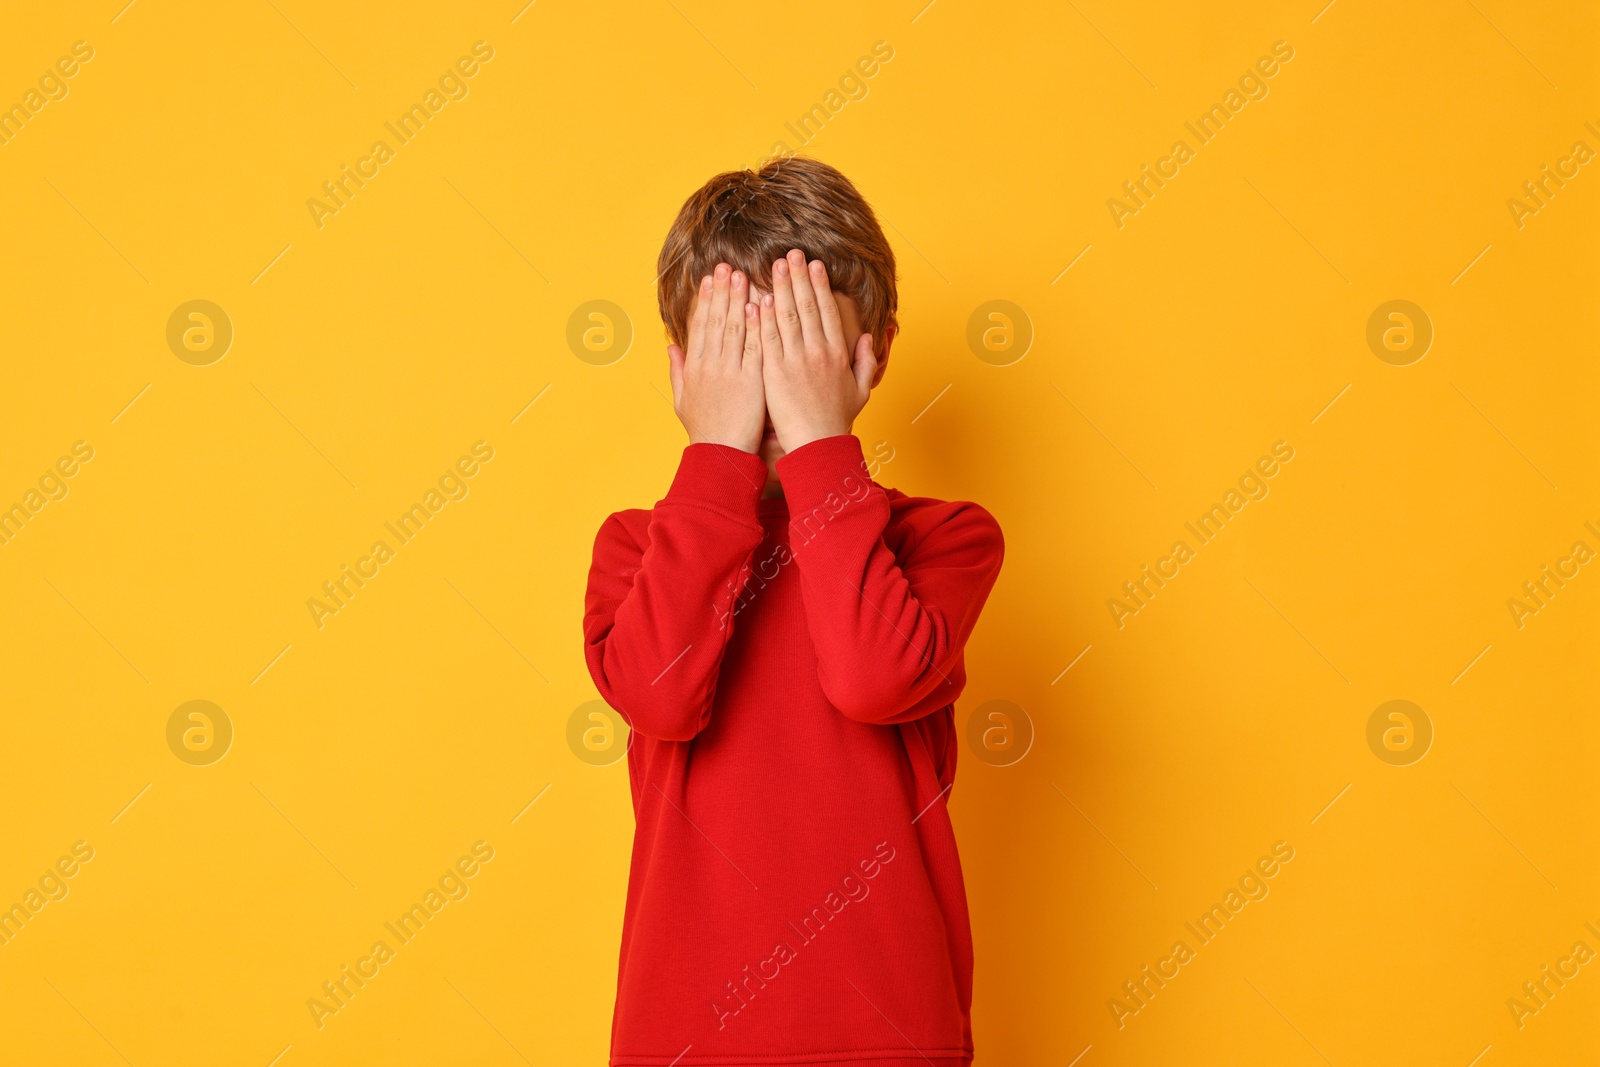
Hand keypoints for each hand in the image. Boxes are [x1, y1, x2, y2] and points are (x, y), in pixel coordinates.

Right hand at [668, 263, 763, 452]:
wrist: (720, 456)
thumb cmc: (704, 431)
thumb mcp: (681, 401)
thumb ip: (677, 371)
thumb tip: (670, 347)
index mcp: (694, 368)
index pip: (699, 326)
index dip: (705, 301)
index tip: (709, 280)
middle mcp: (709, 366)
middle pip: (715, 321)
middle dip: (721, 292)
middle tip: (726, 266)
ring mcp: (729, 372)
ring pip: (733, 328)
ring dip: (737, 300)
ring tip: (742, 276)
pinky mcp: (750, 381)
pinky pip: (752, 347)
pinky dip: (754, 326)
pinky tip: (758, 305)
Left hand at [758, 249, 875, 451]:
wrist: (818, 445)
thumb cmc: (837, 421)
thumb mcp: (860, 390)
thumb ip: (865, 361)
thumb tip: (866, 337)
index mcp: (837, 354)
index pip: (827, 311)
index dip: (820, 285)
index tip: (815, 265)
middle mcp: (817, 352)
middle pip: (806, 306)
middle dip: (799, 277)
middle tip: (791, 253)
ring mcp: (795, 361)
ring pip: (786, 316)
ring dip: (781, 288)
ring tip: (775, 265)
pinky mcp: (775, 373)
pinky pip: (768, 339)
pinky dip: (764, 317)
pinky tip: (759, 298)